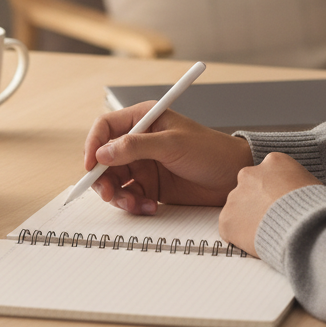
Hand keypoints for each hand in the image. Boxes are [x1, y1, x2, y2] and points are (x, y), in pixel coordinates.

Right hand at [83, 102, 252, 213]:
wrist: (234, 178)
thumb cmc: (211, 150)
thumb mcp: (172, 144)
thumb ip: (136, 146)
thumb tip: (103, 152)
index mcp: (143, 119)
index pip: (105, 127)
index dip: (93, 145)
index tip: (91, 165)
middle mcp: (138, 141)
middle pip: (104, 158)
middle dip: (102, 178)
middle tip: (109, 194)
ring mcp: (143, 164)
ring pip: (114, 180)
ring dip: (119, 195)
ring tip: (134, 204)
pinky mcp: (150, 186)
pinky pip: (129, 196)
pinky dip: (133, 204)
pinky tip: (150, 207)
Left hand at [218, 152, 320, 256]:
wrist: (306, 227)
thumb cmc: (317, 209)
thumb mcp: (313, 185)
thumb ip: (297, 184)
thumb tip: (298, 195)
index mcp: (273, 162)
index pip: (268, 174)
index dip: (275, 192)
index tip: (282, 204)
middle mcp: (249, 174)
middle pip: (249, 189)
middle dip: (258, 203)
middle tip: (273, 220)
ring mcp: (235, 197)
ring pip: (238, 209)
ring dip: (248, 220)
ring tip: (269, 233)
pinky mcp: (227, 219)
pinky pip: (230, 230)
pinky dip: (240, 238)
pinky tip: (257, 242)